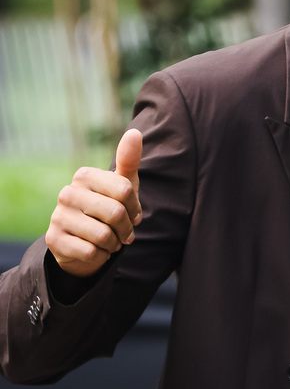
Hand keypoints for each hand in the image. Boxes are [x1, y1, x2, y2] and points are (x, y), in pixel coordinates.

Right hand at [45, 129, 142, 277]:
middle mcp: (67, 193)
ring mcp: (57, 216)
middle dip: (126, 229)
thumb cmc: (107, 208)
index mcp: (84, 175)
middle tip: (124, 234)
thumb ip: (128, 160)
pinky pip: (91, 253)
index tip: (133, 215)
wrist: (81, 242)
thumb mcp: (122, 185)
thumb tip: (135, 132)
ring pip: (104, 235)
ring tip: (110, 241)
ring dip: (114, 244)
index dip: (135, 208)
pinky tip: (96, 251)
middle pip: (116, 213)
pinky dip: (101, 256)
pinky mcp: (53, 240)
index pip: (125, 190)